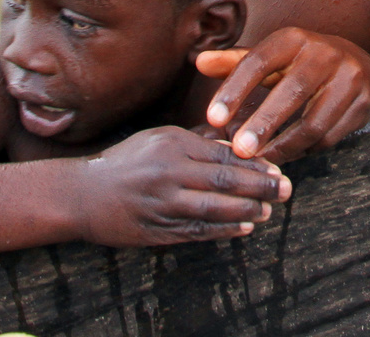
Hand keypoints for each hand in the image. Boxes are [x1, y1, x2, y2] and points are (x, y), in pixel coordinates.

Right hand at [71, 126, 288, 246]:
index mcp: (172, 144)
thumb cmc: (127, 161)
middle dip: (259, 186)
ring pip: (213, 208)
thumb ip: (197, 141)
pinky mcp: (156, 229)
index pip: (222, 154)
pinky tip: (245, 227)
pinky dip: (223, 230)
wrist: (83, 194)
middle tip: (286, 188)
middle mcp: (168, 173)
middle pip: (223, 180)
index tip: (277, 168)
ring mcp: (162, 203)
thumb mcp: (159, 139)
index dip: (253, 163)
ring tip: (269, 210)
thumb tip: (237, 141)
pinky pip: (196, 231)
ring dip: (246, 210)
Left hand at [195, 29, 369, 163]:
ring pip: (314, 121)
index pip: (258, 61)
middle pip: (291, 91)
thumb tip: (198, 61)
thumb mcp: (273, 58)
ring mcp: (349, 78)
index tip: (212, 118)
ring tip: (260, 160)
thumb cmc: (303, 64)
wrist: (363, 67)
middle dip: (263, 124)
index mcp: (294, 39)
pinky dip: (306, 150)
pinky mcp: (365, 103)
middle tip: (237, 150)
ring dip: (284, 146)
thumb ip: (236, 62)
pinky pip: (332, 136)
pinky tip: (288, 156)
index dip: (234, 90)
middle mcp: (325, 53)